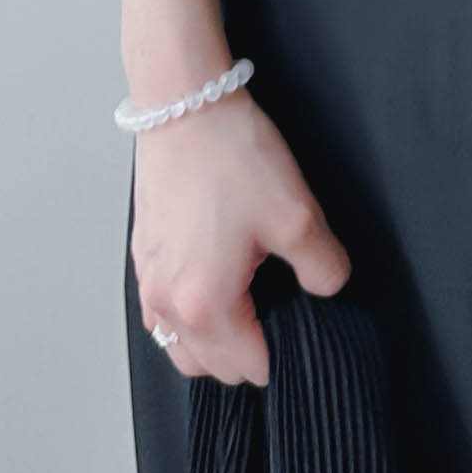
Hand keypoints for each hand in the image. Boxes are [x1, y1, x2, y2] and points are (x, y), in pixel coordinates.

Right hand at [130, 86, 351, 386]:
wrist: (183, 106)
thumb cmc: (230, 156)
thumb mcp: (296, 213)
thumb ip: (323, 266)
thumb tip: (329, 287)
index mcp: (206, 304)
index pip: (249, 367)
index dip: (281, 355)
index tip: (299, 331)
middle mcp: (167, 304)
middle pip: (211, 367)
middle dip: (247, 355)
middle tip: (278, 316)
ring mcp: (148, 282)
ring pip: (179, 347)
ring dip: (212, 346)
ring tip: (246, 311)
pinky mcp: (142, 258)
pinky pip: (160, 317)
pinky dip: (184, 320)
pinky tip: (210, 289)